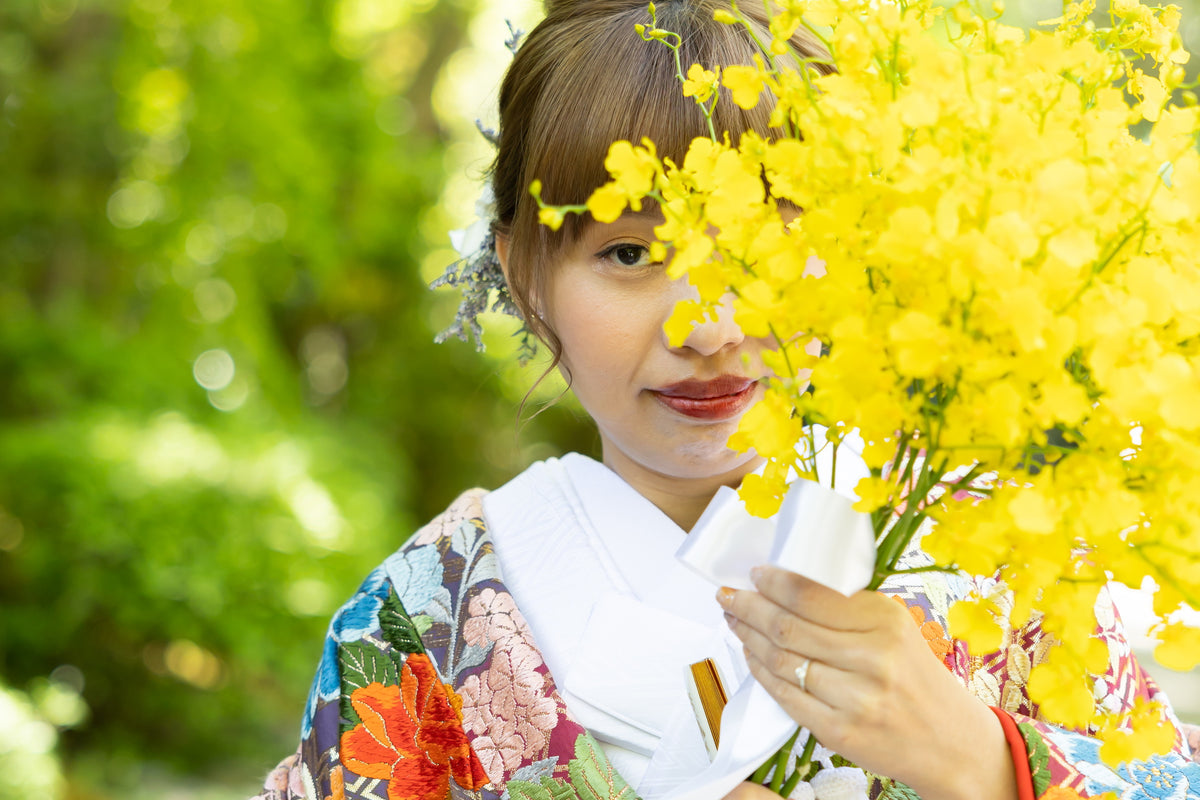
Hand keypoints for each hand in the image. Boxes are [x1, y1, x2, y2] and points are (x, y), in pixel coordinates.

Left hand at [717, 566, 1016, 799]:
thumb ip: (848, 608)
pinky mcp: (840, 731)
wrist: (950, 742)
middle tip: (728, 596)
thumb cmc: (914, 676)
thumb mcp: (895, 628)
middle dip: (749, 607)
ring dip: (748, 638)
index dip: (774, 583)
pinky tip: (752, 656)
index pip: (812, 594)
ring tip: (735, 622)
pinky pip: (786, 696)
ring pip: (782, 660)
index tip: (754, 574)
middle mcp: (872, 657)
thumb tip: (786, 584)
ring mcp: (855, 697)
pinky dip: (762, 673)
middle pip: (788, 626)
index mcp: (885, 620)